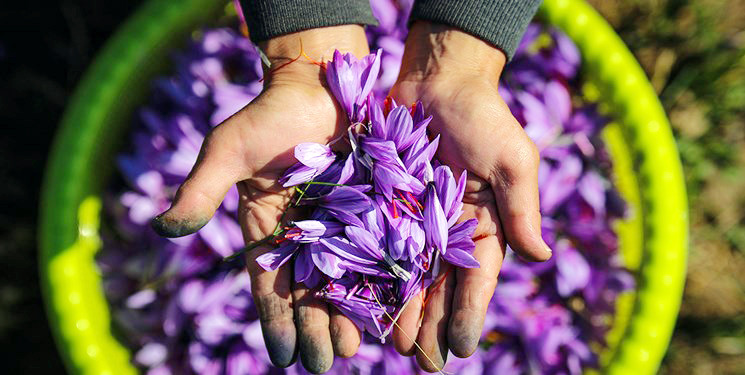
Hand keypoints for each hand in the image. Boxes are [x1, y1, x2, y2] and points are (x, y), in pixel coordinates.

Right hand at [151, 25, 369, 373]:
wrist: (319, 82)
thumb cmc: (270, 114)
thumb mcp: (228, 150)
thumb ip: (200, 190)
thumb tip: (164, 230)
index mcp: (267, 229)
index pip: (269, 284)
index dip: (276, 320)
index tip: (284, 356)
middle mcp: (304, 234)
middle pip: (308, 290)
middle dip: (315, 328)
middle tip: (324, 363)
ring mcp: (340, 223)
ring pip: (343, 278)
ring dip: (346, 314)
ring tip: (352, 348)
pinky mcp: (373, 207)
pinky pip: (377, 248)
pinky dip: (380, 279)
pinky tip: (388, 308)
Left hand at [388, 22, 551, 370]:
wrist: (437, 80)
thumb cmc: (483, 116)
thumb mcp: (512, 159)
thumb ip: (522, 207)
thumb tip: (541, 257)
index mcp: (484, 226)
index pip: (478, 279)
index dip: (469, 313)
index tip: (461, 346)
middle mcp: (448, 232)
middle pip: (440, 286)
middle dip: (432, 324)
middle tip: (423, 362)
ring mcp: (414, 221)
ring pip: (408, 275)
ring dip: (402, 311)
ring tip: (395, 346)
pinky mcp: (384, 205)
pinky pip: (377, 245)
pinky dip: (372, 274)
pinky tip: (364, 302)